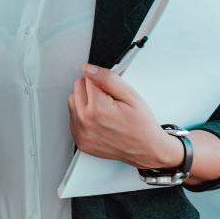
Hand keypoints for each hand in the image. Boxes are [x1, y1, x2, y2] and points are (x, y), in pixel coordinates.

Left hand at [67, 64, 183, 169]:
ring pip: (73, 102)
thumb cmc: (141, 125)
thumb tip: (89, 69)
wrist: (146, 149)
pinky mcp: (80, 141)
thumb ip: (107, 78)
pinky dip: (83, 117)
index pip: (87, 78)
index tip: (112, 93)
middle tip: (109, 102)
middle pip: (77, 88)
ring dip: (86, 102)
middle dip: (92, 90)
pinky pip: (74, 119)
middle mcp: (85, 121)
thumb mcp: (130, 95)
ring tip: (104, 111)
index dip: (102, 82)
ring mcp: (81, 133)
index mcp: (97, 108)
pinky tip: (99, 121)